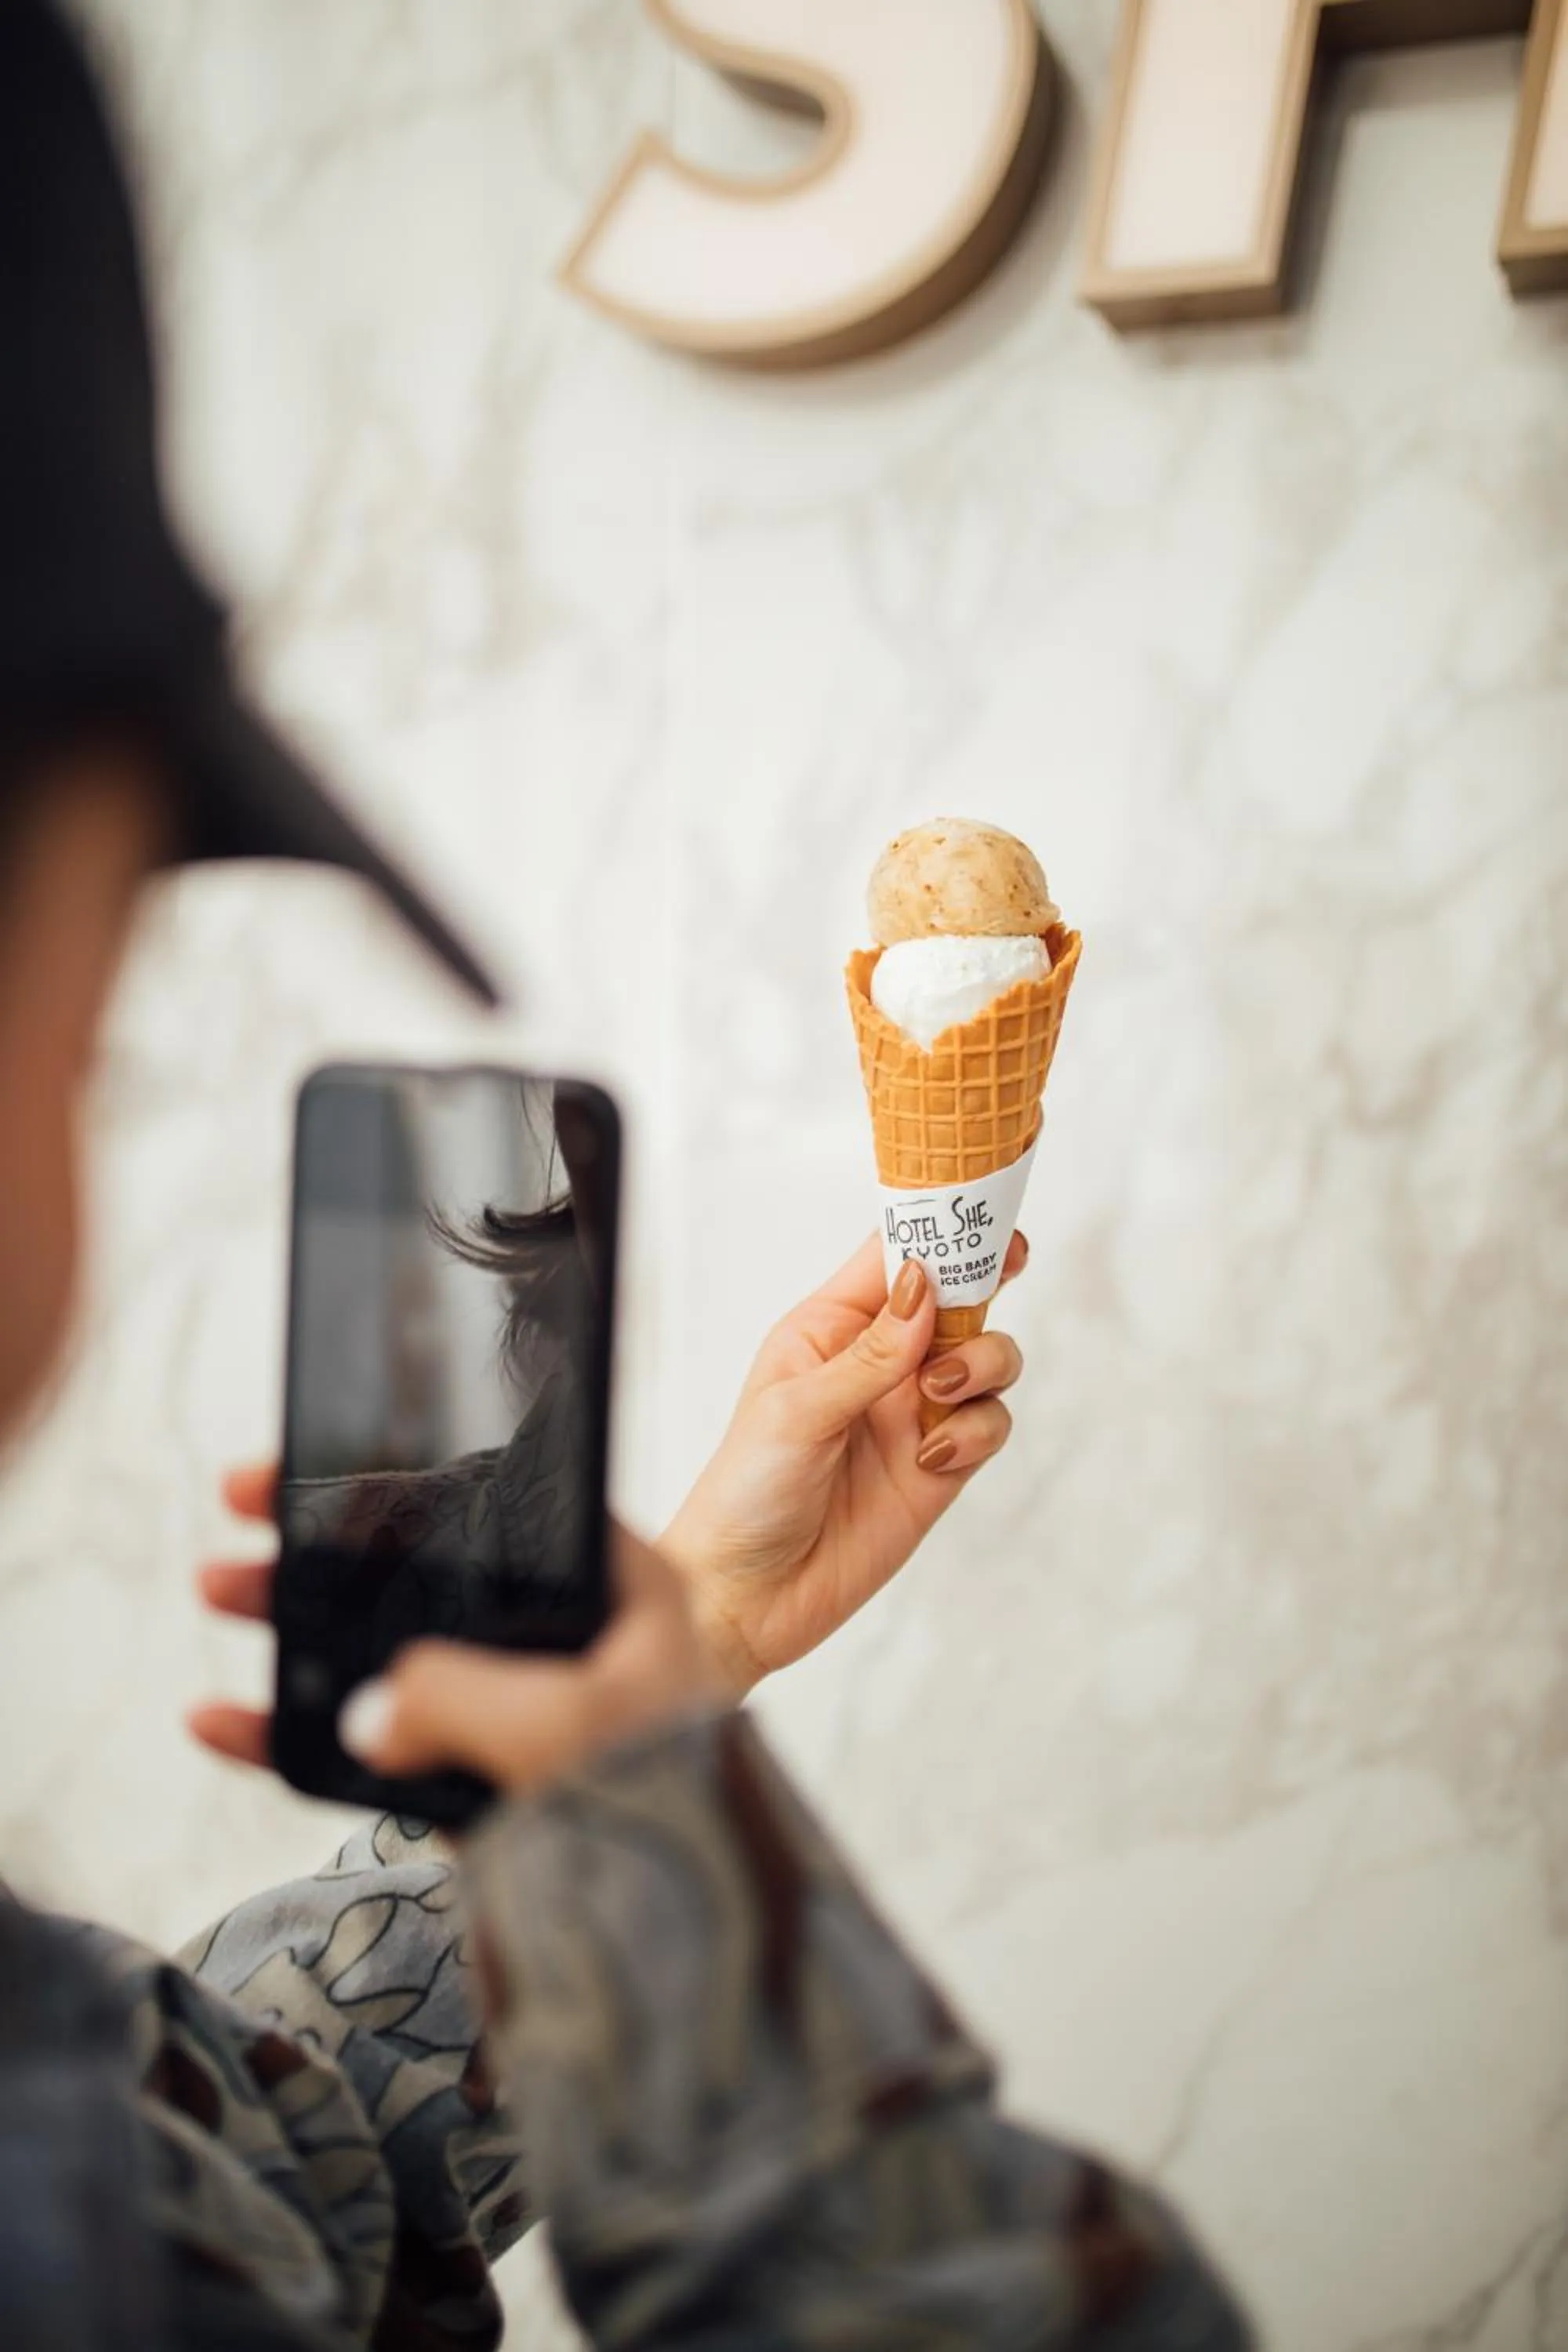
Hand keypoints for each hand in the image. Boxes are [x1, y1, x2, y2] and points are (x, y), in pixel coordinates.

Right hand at [190, 1470, 718, 1795]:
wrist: (692, 1935)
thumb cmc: (668, 1806)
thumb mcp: (568, 1724)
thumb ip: (455, 1695)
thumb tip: (369, 1710)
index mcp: (612, 1586)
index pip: (493, 1504)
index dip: (396, 1484)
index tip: (310, 1476)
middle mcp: (564, 1633)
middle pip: (424, 1569)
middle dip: (325, 1549)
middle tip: (241, 1525)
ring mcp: (516, 1704)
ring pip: (389, 1648)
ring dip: (301, 1625)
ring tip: (218, 1595)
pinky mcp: (480, 1776)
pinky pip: (377, 1742)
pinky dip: (301, 1733)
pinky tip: (229, 1722)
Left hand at [661, 1232, 1025, 1695]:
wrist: (748, 1597)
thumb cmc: (746, 1492)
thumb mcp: (797, 1411)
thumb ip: (870, 1353)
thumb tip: (923, 1285)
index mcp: (829, 1328)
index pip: (892, 1257)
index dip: (937, 1226)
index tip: (980, 1207)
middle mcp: (879, 1362)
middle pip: (957, 1297)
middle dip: (986, 1279)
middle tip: (1007, 1266)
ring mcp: (914, 1412)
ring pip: (987, 1357)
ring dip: (983, 1362)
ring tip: (939, 1394)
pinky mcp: (941, 1466)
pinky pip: (989, 1423)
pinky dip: (977, 1430)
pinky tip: (932, 1458)